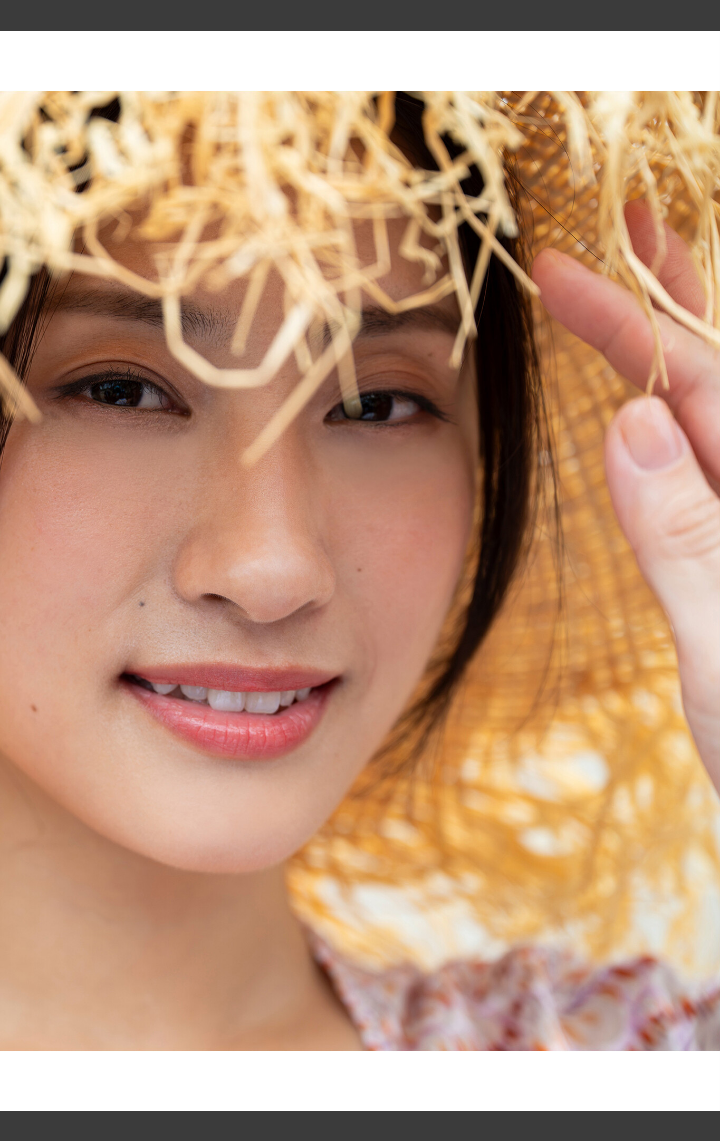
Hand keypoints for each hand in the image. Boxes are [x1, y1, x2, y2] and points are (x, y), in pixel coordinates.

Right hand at [533, 202, 719, 795]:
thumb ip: (689, 536)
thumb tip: (638, 418)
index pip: (708, 382)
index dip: (635, 318)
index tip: (564, 271)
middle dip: (672, 300)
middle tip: (628, 227)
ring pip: (714, 424)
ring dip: (672, 351)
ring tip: (638, 287)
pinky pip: (701, 480)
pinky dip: (672, 428)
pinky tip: (652, 411)